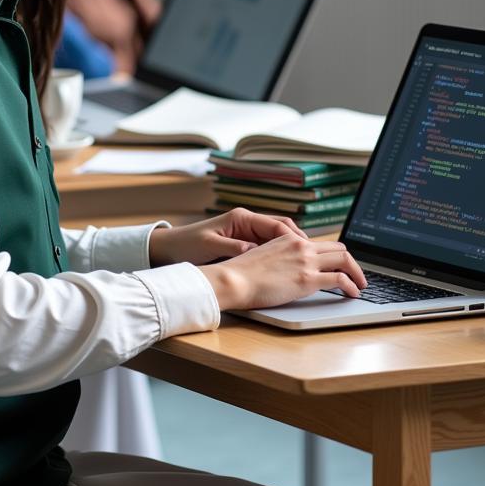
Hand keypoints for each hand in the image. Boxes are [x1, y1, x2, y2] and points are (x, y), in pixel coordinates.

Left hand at [149, 207, 305, 266]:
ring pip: (278, 238)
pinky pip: (268, 247)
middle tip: (315, 258)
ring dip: (291, 249)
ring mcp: (245, 232)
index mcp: (242, 218)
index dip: (295, 237)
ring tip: (305, 264)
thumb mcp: (211, 246)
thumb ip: (234, 248)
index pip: (277, 224)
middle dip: (299, 242)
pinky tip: (287, 268)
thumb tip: (254, 251)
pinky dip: (279, 255)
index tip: (307, 249)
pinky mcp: (242, 243)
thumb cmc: (188, 245)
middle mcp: (247, 222)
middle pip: (282, 230)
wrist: (169, 248)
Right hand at [199, 233, 367, 310]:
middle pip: (338, 248)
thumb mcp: (262, 256)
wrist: (234, 279)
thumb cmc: (241, 273)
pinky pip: (340, 279)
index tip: (339, 264)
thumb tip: (285, 269)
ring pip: (345, 260)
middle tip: (355, 274)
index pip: (320, 243)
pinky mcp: (308, 279)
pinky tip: (353, 293)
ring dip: (357, 272)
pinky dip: (351, 285)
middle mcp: (301, 246)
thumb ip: (278, 258)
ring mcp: (306, 261)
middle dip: (350, 261)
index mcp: (289, 239)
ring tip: (361, 284)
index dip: (333, 254)